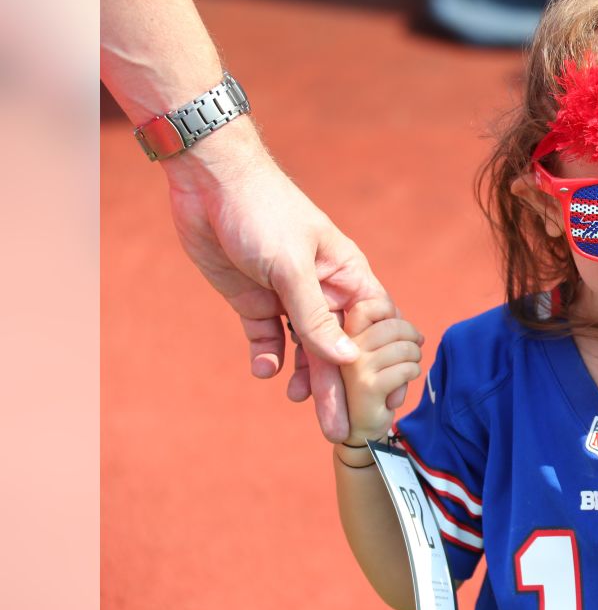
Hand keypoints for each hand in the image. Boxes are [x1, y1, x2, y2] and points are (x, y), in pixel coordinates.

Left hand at [163, 123, 389, 441]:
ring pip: (303, 349)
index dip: (376, 364)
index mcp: (347, 277)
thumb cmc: (263, 210)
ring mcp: (288, 296)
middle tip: (336, 428)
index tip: (378, 400)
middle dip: (337, 386)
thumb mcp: (291, 265)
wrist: (208, 181)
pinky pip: (267, 338)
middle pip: (336, 348)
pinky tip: (265, 369)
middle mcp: (322, 290)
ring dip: (302, 377)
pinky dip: (267, 356)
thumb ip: (315, 316)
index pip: (372, 328)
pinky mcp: (255, 300)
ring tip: (295, 401)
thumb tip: (346, 360)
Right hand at [338, 298, 424, 443]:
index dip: (390, 312)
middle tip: (414, 350)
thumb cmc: (372, 383)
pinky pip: (405, 369)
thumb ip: (385, 333)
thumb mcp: (375, 353)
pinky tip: (405, 381)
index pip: (367, 308)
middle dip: (412, 337)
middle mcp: (342, 348)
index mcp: (341, 336)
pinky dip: (413, 373)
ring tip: (409, 367)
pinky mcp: (367, 386)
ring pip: (403, 348)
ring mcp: (353, 366)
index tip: (399, 330)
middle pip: (392, 326)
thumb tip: (410, 327)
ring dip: (415, 358)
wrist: (359, 427)